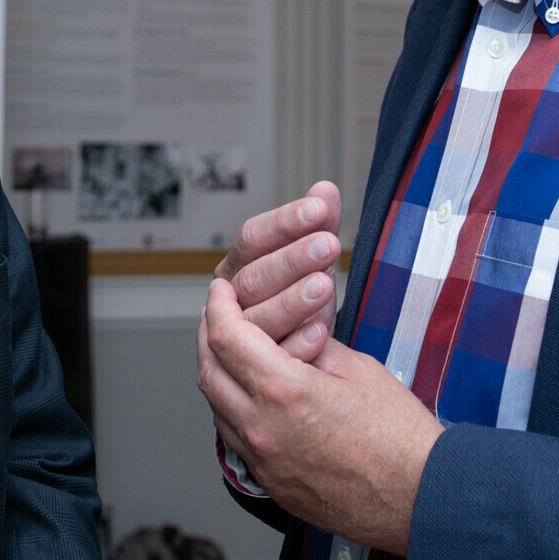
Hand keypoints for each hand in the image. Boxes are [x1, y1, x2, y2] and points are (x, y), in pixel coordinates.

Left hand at [197, 277, 439, 555]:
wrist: (420, 499)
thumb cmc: (401, 437)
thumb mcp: (359, 369)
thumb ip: (314, 346)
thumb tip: (292, 332)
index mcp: (284, 390)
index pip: (226, 337)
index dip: (218, 306)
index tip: (221, 291)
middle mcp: (262, 428)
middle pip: (208, 372)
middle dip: (208, 337)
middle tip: (219, 316)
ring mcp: (263, 461)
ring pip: (217, 408)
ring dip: (219, 375)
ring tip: (234, 353)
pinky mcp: (272, 484)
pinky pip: (235, 440)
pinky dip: (234, 410)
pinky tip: (254, 396)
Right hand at [217, 182, 342, 359]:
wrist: (293, 353)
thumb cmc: (299, 297)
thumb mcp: (310, 259)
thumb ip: (317, 225)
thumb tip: (326, 188)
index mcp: (238, 265)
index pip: (252, 238)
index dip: (285, 223)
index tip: (319, 209)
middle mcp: (230, 300)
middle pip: (253, 278)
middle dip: (292, 260)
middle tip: (328, 245)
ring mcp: (240, 338)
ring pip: (258, 320)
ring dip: (292, 302)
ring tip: (325, 285)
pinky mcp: (255, 371)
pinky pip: (273, 360)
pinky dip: (296, 346)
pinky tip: (319, 333)